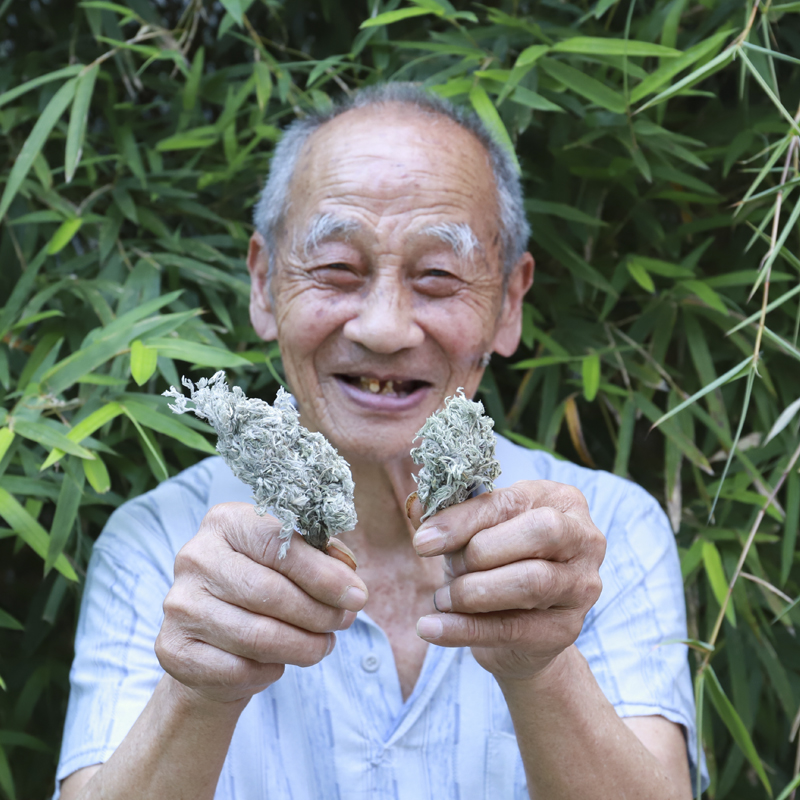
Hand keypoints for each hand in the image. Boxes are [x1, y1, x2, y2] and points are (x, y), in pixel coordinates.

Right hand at [155, 502, 367, 704]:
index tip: (357, 595)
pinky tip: (281, 661)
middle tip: (344, 622)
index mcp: (225, 521)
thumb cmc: (262, 589)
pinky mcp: (173, 649)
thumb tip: (350, 579)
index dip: (322, 573)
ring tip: (323, 645)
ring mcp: (180, 604)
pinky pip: (238, 667)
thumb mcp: (292, 561)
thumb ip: (323, 559)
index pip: (276, 543)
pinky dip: (271, 669)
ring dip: (303, 646)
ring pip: (257, 635)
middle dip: (318, 613)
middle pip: (269, 592)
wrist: (212, 640)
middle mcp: (195, 556)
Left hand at [408, 480, 604, 682]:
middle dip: (480, 552)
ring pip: (531, 582)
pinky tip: (431, 628)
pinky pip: (514, 628)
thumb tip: (415, 505)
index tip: (423, 541)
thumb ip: (447, 518)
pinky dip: (465, 629)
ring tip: (442, 598)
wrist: (518, 630)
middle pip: (539, 532)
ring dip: (473, 591)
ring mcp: (582, 586)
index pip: (511, 501)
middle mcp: (584, 538)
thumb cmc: (496, 564)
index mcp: (562, 500)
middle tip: (448, 570)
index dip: (463, 519)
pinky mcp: (567, 630)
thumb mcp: (473, 534)